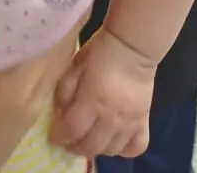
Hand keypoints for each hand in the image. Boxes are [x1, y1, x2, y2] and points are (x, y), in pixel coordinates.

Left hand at [50, 27, 155, 158]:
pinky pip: (135, 147)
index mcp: (91, 100)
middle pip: (89, 147)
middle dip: (74, 146)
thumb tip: (60, 115)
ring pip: (110, 151)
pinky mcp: (143, 121)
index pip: (71, 130)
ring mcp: (129, 122)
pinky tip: (113, 139)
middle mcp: (110, 118)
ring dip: (96, 148)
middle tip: (68, 139)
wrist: (132, 45)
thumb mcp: (75, 66)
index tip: (53, 136)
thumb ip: (64, 91)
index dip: (59, 136)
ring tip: (89, 137)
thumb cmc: (99, 52)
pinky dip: (123, 149)